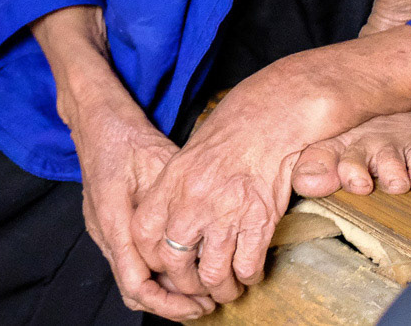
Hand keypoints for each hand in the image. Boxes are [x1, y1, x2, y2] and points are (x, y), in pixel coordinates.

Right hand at [68, 102, 215, 320]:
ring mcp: (101, 230)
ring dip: (162, 290)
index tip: (200, 304)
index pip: (138, 286)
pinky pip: (128, 261)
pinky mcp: (105, 225)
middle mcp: (104, 233)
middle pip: (134, 291)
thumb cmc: (127, 138)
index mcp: (116, 224)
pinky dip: (153, 272)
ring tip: (196, 291)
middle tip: (204, 305)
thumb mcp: (162, 168)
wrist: (97, 119)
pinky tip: (177, 265)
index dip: (171, 304)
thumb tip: (207, 243)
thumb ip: (177, 209)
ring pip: (130, 278)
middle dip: (170, 305)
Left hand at [128, 64, 339, 306]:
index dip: (153, 258)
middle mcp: (192, 202)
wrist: (266, 120)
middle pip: (175, 263)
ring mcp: (226, 213)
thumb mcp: (184, 161)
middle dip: (188, 284)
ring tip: (227, 287)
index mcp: (170, 184)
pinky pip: (247, 267)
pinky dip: (248, 277)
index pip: (143, 235)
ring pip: (213, 274)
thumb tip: (167, 234)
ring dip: (221, 289)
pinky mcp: (258, 221)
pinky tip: (249, 272)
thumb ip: (171, 197)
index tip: (166, 264)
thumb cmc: (225, 140)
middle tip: (200, 286)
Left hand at [292, 106, 410, 196]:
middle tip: (393, 180)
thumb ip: (318, 164)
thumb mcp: (338, 143)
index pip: (346, 162)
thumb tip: (303, 184)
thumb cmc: (368, 132)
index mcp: (353, 147)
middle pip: (391, 174)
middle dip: (394, 180)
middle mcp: (382, 146)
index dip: (353, 174)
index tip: (361, 184)